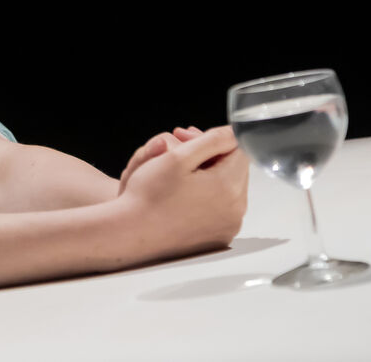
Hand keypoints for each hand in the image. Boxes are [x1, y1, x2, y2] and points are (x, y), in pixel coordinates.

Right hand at [119, 125, 249, 259]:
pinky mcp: (220, 238)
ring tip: (181, 173)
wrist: (132, 232)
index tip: (189, 138)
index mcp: (228, 186)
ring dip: (211, 176)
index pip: (238, 149)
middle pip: (235, 170)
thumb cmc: (148, 195)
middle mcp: (235, 210)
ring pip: (229, 189)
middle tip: (180, 150)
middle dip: (212, 156)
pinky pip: (222, 209)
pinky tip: (185, 195)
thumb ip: (211, 140)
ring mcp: (228, 226)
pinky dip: (209, 198)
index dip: (214, 138)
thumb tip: (233, 133)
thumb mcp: (177, 157)